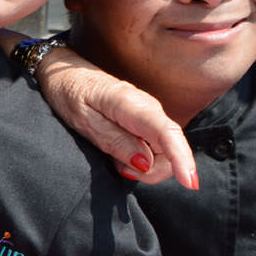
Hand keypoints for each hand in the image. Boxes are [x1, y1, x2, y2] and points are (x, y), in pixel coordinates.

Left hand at [32, 44, 197, 188]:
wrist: (65, 73)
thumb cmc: (70, 94)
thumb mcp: (83, 121)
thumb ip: (114, 141)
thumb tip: (145, 163)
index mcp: (131, 104)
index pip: (166, 132)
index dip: (181, 159)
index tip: (190, 183)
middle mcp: (149, 108)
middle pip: (170, 150)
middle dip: (151, 171)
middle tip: (119, 167)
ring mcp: (151, 115)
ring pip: (165, 153)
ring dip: (144, 167)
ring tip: (115, 158)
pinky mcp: (148, 122)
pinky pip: (156, 149)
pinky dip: (141, 160)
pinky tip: (121, 154)